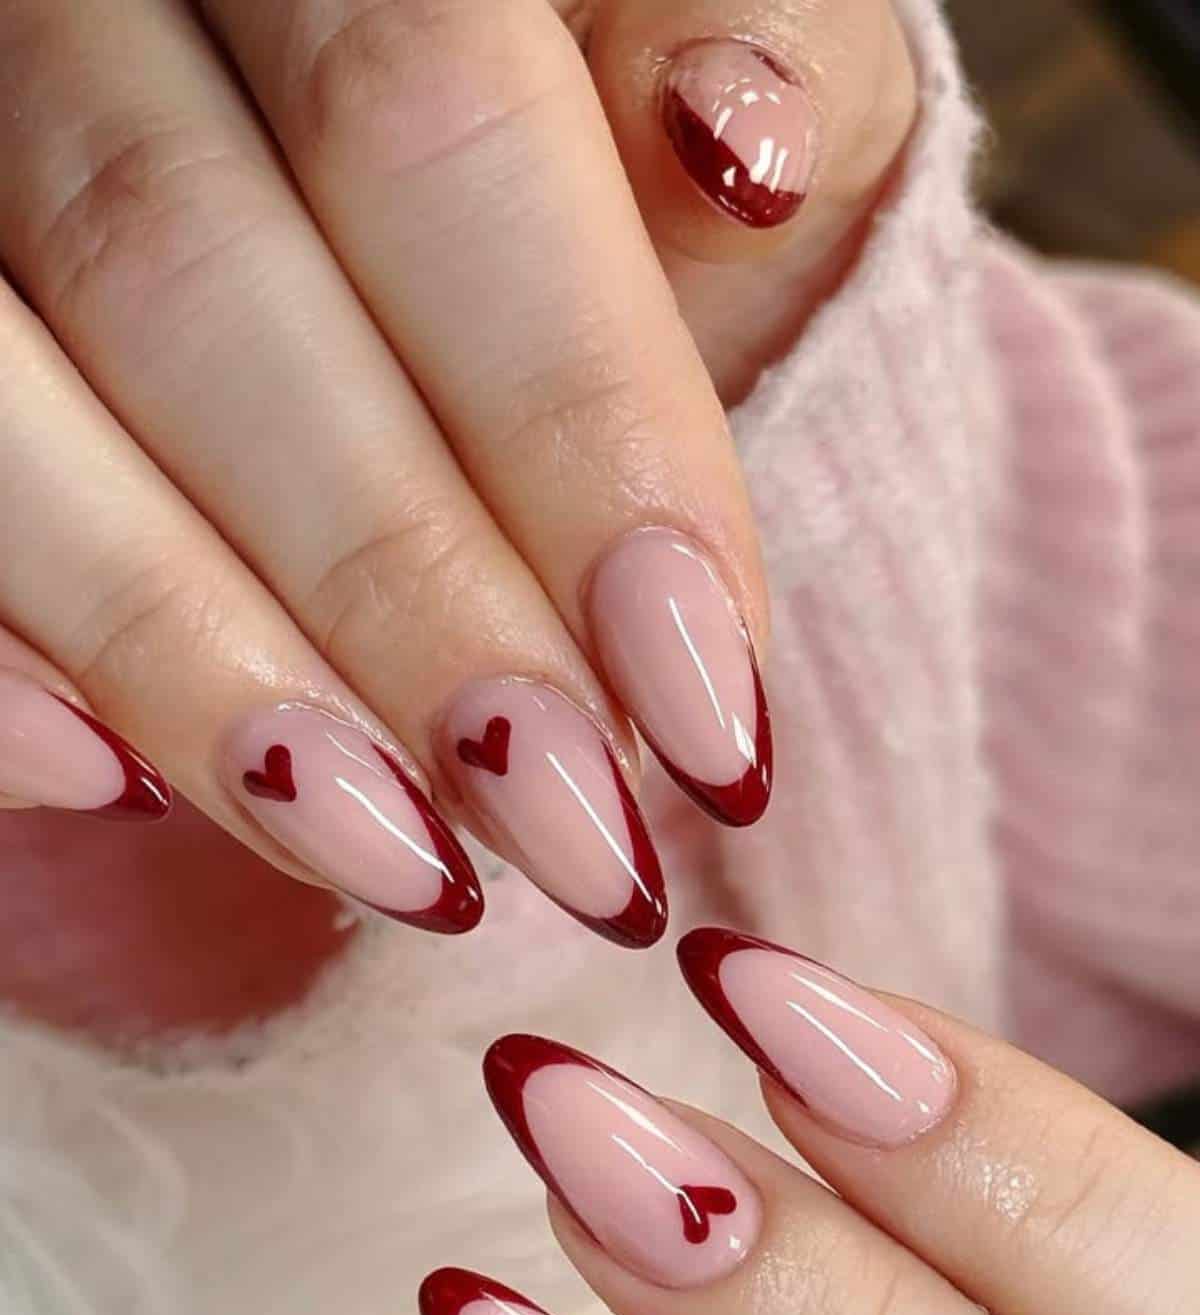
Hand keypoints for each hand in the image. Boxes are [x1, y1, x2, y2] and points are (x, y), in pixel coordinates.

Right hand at [0, 0, 915, 1006]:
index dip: (566, 418)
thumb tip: (744, 137)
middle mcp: (85, 0)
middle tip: (567, 830)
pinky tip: (98, 778)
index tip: (706, 702)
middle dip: (393, 582)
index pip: (421, 116)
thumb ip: (738, 47)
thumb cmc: (587, 119)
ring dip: (185, 651)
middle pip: (180, 265)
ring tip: (395, 856)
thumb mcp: (685, 46)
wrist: (405, 163)